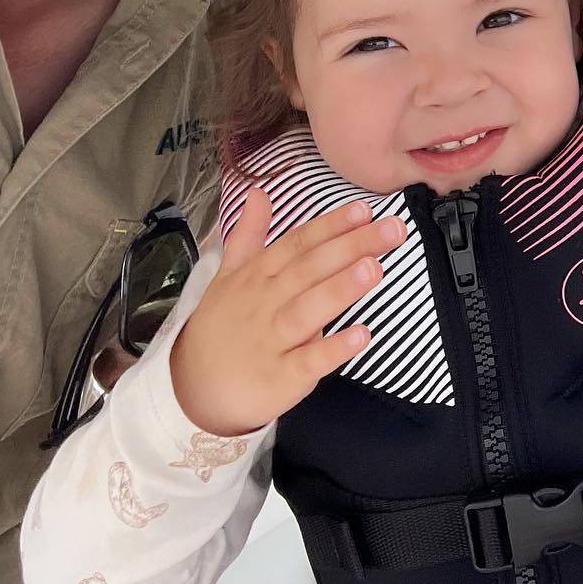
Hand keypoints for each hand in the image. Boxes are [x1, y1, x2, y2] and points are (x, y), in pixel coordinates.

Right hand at [170, 188, 404, 436]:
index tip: (364, 209)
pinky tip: (362, 335)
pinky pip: (309, 362)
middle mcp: (265, 302)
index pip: (298, 243)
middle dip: (352, 246)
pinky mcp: (279, 378)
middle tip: (392, 229)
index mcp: (257, 275)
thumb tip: (259, 191)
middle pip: (310, 268)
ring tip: (374, 268)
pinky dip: (334, 349)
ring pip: (308, 310)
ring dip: (340, 289)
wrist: (190, 392)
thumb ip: (249, 233)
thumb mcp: (228, 276)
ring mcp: (272, 341)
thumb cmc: (220, 328)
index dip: (331, 225)